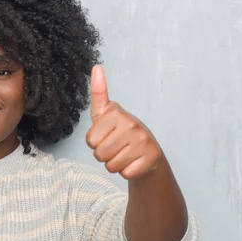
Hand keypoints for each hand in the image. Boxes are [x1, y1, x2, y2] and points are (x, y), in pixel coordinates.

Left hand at [85, 65, 162, 180]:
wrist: (147, 153)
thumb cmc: (120, 132)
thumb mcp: (105, 114)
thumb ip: (98, 93)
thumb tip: (96, 67)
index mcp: (117, 113)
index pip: (90, 141)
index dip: (95, 143)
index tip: (106, 136)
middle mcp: (132, 124)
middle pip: (99, 154)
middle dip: (104, 155)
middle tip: (116, 147)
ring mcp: (144, 141)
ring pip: (111, 166)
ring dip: (114, 164)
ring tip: (124, 154)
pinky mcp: (151, 158)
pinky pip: (125, 174)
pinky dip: (126, 172)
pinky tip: (133, 162)